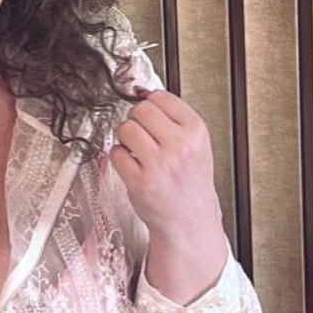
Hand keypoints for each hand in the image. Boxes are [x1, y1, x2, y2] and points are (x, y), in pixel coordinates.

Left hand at [110, 87, 227, 288]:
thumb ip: (174, 118)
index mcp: (196, 132)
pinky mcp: (139, 181)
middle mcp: (179, 147)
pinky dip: (119, 157)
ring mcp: (159, 164)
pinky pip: (116, 153)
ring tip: (137, 150)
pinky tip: (132, 165)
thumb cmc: (190, 182)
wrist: (189, 219)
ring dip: (126, 137)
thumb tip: (144, 92)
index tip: (150, 114)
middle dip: (136, 120)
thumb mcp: (195, 144)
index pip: (161, 98)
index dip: (151, 104)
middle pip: (141, 110)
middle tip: (143, 134)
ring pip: (126, 128)